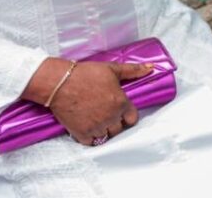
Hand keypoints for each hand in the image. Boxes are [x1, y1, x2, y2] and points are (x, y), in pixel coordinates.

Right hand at [36, 59, 151, 145]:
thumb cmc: (85, 74)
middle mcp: (111, 117)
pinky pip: (92, 142)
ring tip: (97, 120)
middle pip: (120, 128)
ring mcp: (97, 127)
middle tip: (106, 114)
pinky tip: (88, 127)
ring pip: (107, 136)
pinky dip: (91, 137)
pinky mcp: (82, 133)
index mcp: (121, 103)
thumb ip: (133, 70)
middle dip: (116, 122)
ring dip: (104, 130)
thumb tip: (151, 68)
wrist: (60, 83)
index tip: (121, 112)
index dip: (128, 115)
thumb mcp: (112, 69)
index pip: (133, 119)